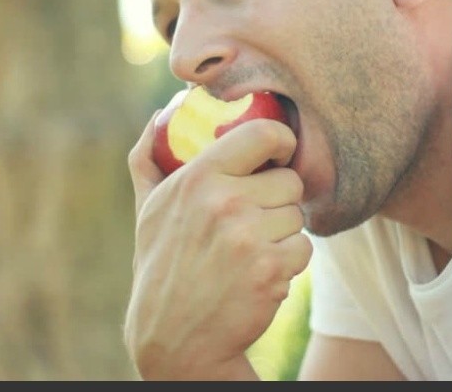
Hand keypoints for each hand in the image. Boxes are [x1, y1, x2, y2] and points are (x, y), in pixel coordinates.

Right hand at [124, 111, 312, 379]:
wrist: (175, 337)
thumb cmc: (162, 266)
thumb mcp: (147, 209)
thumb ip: (150, 158)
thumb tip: (161, 113)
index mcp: (197, 178)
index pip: (262, 135)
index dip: (281, 140)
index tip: (279, 153)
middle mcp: (224, 202)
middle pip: (289, 180)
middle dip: (277, 200)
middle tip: (251, 222)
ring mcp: (249, 236)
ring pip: (298, 216)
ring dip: (282, 233)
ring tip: (249, 252)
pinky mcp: (271, 269)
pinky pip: (304, 248)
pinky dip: (288, 262)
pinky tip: (259, 274)